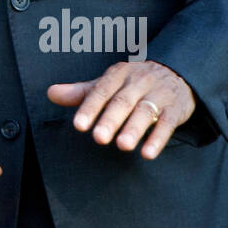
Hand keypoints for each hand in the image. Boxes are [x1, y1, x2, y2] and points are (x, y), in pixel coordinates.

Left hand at [47, 60, 194, 159]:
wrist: (177, 73)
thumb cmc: (134, 83)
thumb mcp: (108, 83)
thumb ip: (81, 92)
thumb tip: (51, 93)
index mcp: (118, 74)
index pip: (101, 91)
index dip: (90, 108)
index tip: (79, 125)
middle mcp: (138, 82)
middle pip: (122, 101)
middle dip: (110, 120)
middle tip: (98, 138)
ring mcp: (158, 94)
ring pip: (144, 111)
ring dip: (134, 129)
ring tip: (122, 145)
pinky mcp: (175, 109)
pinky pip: (167, 123)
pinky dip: (158, 139)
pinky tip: (147, 154)